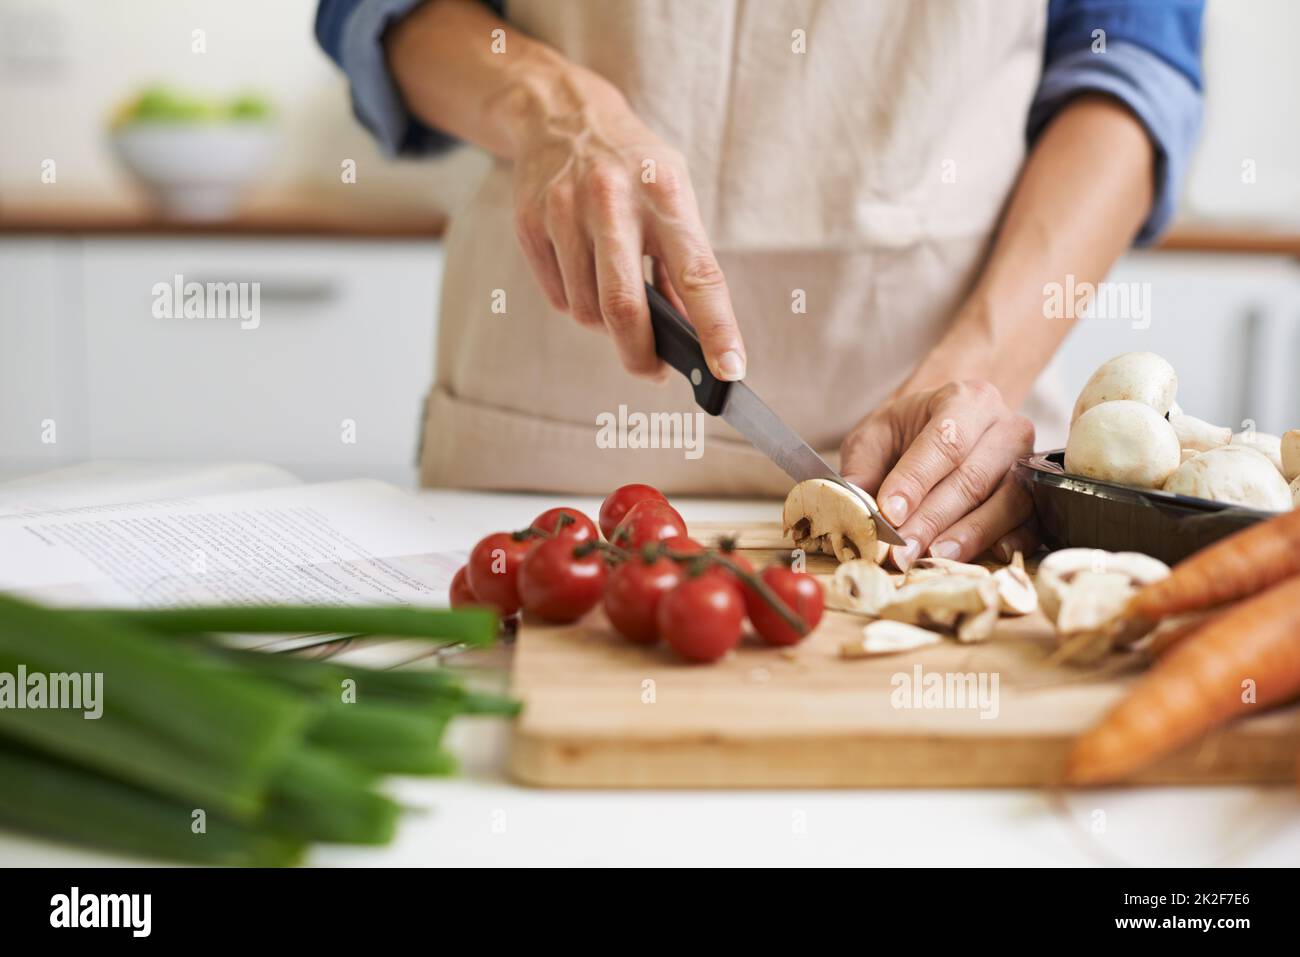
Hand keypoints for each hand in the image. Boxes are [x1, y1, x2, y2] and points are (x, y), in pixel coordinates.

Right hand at [506, 71, 745, 380]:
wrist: (560, 113)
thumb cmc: (633, 165)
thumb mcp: (673, 195)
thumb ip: (681, 260)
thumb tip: (690, 335)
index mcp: (665, 194)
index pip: (697, 274)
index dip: (717, 328)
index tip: (729, 369)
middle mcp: (613, 201)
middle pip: (624, 306)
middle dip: (640, 354)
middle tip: (653, 372)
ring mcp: (565, 211)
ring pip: (587, 310)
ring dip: (606, 325)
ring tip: (615, 299)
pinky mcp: (530, 224)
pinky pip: (559, 296)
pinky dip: (577, 303)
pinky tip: (585, 274)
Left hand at [840, 380, 1037, 569]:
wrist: (952, 425)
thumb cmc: (910, 432)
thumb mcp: (875, 436)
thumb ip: (862, 469)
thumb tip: (851, 507)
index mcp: (965, 400)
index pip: (945, 441)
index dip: (916, 480)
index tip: (888, 512)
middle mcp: (1006, 427)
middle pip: (974, 477)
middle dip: (933, 519)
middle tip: (901, 550)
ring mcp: (1028, 462)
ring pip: (1007, 502)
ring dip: (969, 535)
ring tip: (933, 557)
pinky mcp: (1040, 494)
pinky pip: (1033, 522)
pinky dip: (1012, 542)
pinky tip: (988, 556)